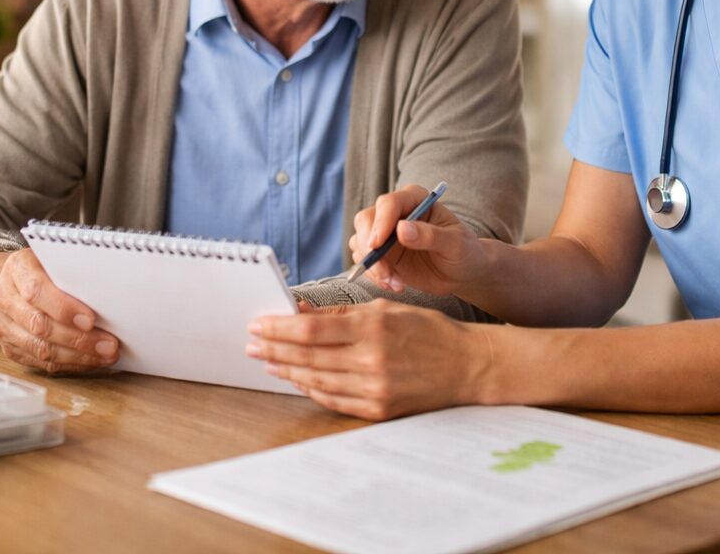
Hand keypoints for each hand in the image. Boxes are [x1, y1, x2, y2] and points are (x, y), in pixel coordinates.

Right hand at [0, 249, 119, 373]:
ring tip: (104, 355)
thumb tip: (108, 291)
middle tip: (109, 345)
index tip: (91, 320)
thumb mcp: (54, 258)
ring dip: (77, 356)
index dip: (64, 308)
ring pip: (40, 349)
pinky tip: (89, 361)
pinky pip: (39, 362)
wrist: (10, 281)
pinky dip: (68, 364)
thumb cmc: (42, 268)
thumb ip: (73, 271)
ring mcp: (2, 325)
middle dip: (79, 339)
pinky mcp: (8, 347)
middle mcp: (4, 297)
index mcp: (17, 268)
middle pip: (40, 325)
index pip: (36, 291)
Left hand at [246, 300, 488, 420]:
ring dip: (286, 370)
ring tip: (266, 360)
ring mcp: (374, 389)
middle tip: (251, 342)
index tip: (258, 323)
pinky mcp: (378, 410)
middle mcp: (370, 360)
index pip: (312, 329)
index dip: (279, 328)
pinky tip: (297, 379)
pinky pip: (333, 400)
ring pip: (316, 380)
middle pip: (308, 356)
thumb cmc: (428, 331)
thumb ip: (342, 311)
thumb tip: (301, 309)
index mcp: (372, 328)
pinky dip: (311, 389)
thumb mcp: (387, 309)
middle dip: (274, 348)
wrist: (467, 366)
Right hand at [350, 185, 488, 294]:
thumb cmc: (464, 251)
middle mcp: (395, 212)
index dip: (381, 223)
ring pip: (359, 241)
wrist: (462, 272)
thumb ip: (431, 235)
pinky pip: (364, 261)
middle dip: (369, 248)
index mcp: (414, 198)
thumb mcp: (455, 244)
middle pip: (366, 220)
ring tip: (395, 284)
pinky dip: (374, 276)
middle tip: (384, 273)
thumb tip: (402, 229)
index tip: (378, 245)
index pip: (388, 203)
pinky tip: (396, 285)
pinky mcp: (380, 254)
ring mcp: (385, 233)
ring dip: (372, 266)